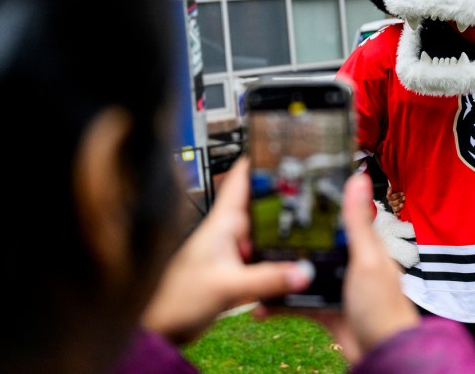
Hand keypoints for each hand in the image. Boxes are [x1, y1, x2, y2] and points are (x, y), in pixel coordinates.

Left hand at [141, 157, 313, 344]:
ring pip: (266, 233)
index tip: (283, 144)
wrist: (159, 329)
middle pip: (263, 205)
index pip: (242, 177)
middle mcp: (229, 232)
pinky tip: (294, 266)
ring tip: (313, 231)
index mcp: (223, 222)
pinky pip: (264, 258)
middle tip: (315, 192)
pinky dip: (279, 260)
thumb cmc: (175, 300)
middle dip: (286, 198)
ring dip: (285, 233)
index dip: (261, 158)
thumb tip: (304, 271)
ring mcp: (233, 252)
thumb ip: (267, 279)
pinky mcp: (236, 271)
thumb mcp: (227, 286)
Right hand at [263, 174, 419, 363]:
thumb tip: (359, 180)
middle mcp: (352, 264)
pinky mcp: (328, 310)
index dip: (322, 205)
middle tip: (266, 234)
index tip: (296, 195)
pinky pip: (300, 303)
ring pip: (304, 274)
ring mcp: (339, 287)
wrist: (381, 355)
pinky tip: (264, 304)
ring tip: (259, 268)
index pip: (343, 217)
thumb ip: (357, 222)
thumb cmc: (384, 309)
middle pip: (317, 246)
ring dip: (283, 274)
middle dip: (293, 242)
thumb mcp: (366, 259)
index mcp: (366, 246)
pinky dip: (282, 304)